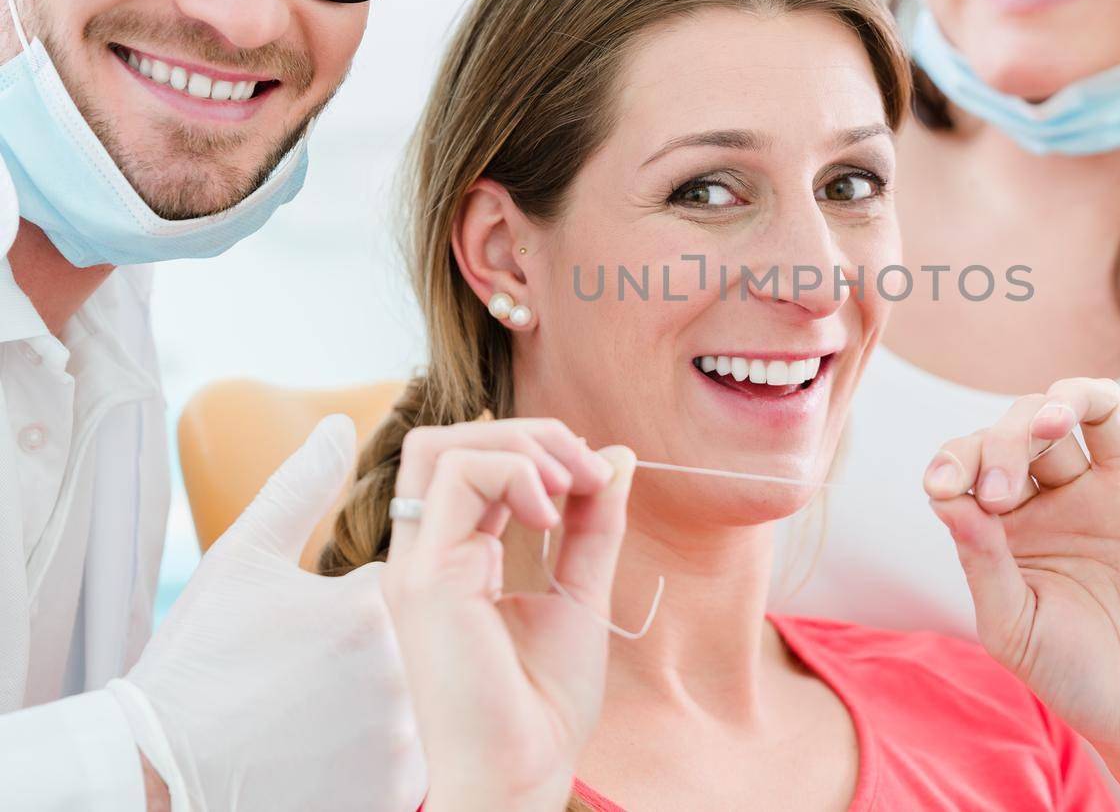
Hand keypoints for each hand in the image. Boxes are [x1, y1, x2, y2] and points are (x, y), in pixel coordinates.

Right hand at [107, 415, 425, 811]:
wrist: (153, 773)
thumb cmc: (195, 662)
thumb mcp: (241, 560)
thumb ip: (301, 486)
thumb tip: (342, 424)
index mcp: (370, 603)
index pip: (398, 591)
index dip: (346, 616)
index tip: (299, 641)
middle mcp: (399, 666)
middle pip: (413, 649)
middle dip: (368, 665)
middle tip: (301, 686)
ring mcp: (400, 734)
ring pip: (412, 706)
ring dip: (370, 712)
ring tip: (304, 725)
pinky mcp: (395, 788)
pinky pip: (404, 762)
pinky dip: (370, 759)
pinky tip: (318, 758)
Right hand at [381, 419, 633, 811]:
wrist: (523, 771)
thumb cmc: (543, 704)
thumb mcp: (582, 591)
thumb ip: (593, 524)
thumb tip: (616, 455)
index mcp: (455, 559)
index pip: (471, 466)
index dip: (536, 451)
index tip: (597, 479)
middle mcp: (426, 555)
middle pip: (446, 443)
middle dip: (529, 434)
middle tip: (589, 469)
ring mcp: (417, 564)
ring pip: (440, 446)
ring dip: (521, 445)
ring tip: (572, 484)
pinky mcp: (424, 576)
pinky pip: (456, 476)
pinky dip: (514, 471)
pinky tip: (552, 512)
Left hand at [925, 332, 1119, 810]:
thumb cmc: (1074, 674)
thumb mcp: (1009, 623)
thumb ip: (978, 557)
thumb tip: (945, 493)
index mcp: (1014, 518)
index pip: (976, 453)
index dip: (958, 457)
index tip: (945, 487)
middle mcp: (1066, 492)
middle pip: (1030, 421)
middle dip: (1007, 440)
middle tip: (1002, 493)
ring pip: (1097, 406)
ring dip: (1067, 401)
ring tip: (1052, 427)